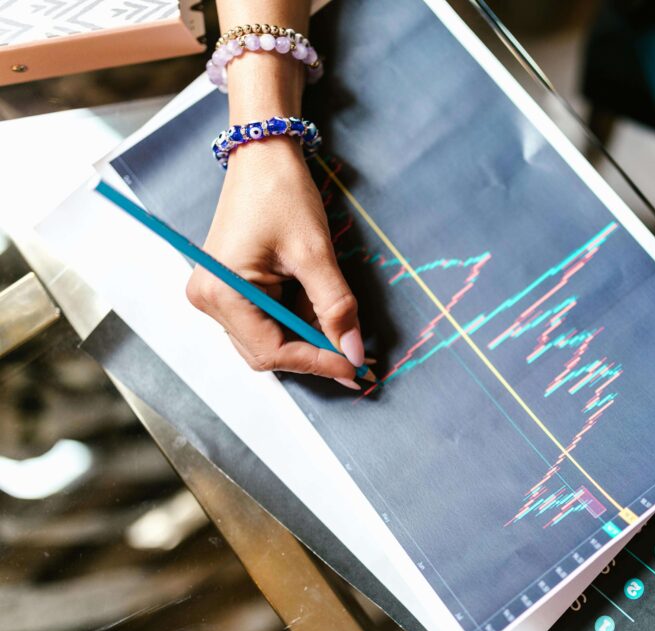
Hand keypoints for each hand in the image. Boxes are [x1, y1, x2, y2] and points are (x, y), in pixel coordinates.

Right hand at [185, 138, 364, 387]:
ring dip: (309, 338)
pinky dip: (298, 321)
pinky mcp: (230, 288)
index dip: (318, 363)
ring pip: (269, 339)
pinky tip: (325, 313)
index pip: (272, 351)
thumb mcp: (315, 253)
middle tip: (359, 358)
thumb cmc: (282, 194)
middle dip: (315, 354)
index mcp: (222, 293)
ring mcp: (217, 295)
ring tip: (346, 332)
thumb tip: (354, 353)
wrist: (264, 155)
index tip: (357, 367)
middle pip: (268, 351)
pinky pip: (267, 320)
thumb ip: (335, 308)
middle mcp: (210, 300)